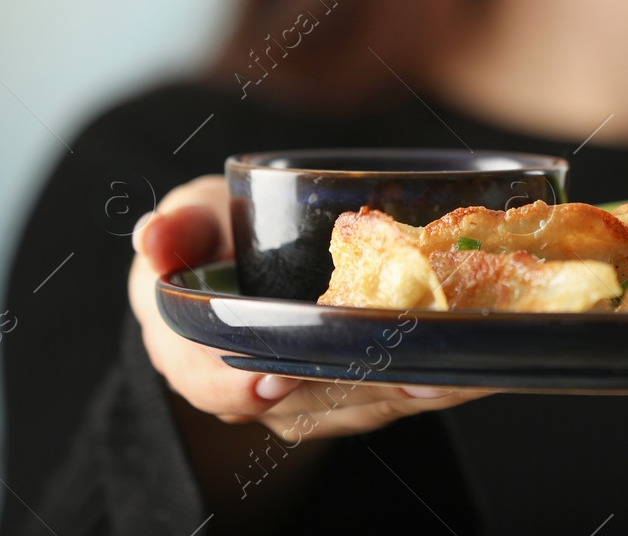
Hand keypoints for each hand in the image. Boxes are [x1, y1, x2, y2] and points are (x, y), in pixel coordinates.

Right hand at [127, 175, 485, 441]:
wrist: (245, 259)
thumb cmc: (213, 238)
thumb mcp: (190, 221)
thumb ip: (177, 229)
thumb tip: (153, 236)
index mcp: (194, 353)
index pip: (212, 381)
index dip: (240, 383)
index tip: (275, 377)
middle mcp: (252, 389)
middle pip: (304, 401)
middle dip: (360, 388)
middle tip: (411, 373)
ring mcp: (307, 397)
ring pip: (357, 405)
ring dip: (409, 391)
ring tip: (455, 367)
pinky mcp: (355, 391)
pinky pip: (391, 397)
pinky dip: (434, 383)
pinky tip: (474, 365)